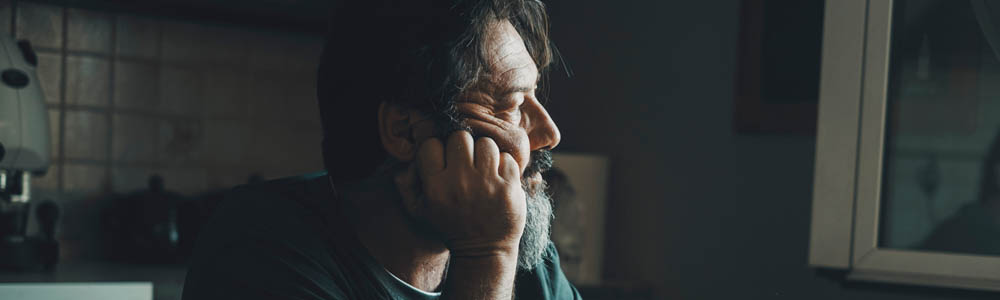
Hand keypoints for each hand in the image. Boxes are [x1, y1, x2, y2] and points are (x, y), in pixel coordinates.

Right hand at [396, 130, 525, 256]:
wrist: (484, 250)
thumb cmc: (450, 227)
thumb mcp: (420, 212)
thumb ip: (406, 186)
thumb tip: (405, 163)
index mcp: (436, 187)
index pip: (432, 144)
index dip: (438, 149)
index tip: (444, 160)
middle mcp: (460, 182)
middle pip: (460, 137)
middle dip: (463, 147)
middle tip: (466, 162)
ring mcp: (487, 184)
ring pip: (486, 143)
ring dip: (485, 153)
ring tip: (484, 169)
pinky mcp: (509, 187)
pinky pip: (507, 158)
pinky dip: (504, 165)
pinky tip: (498, 178)